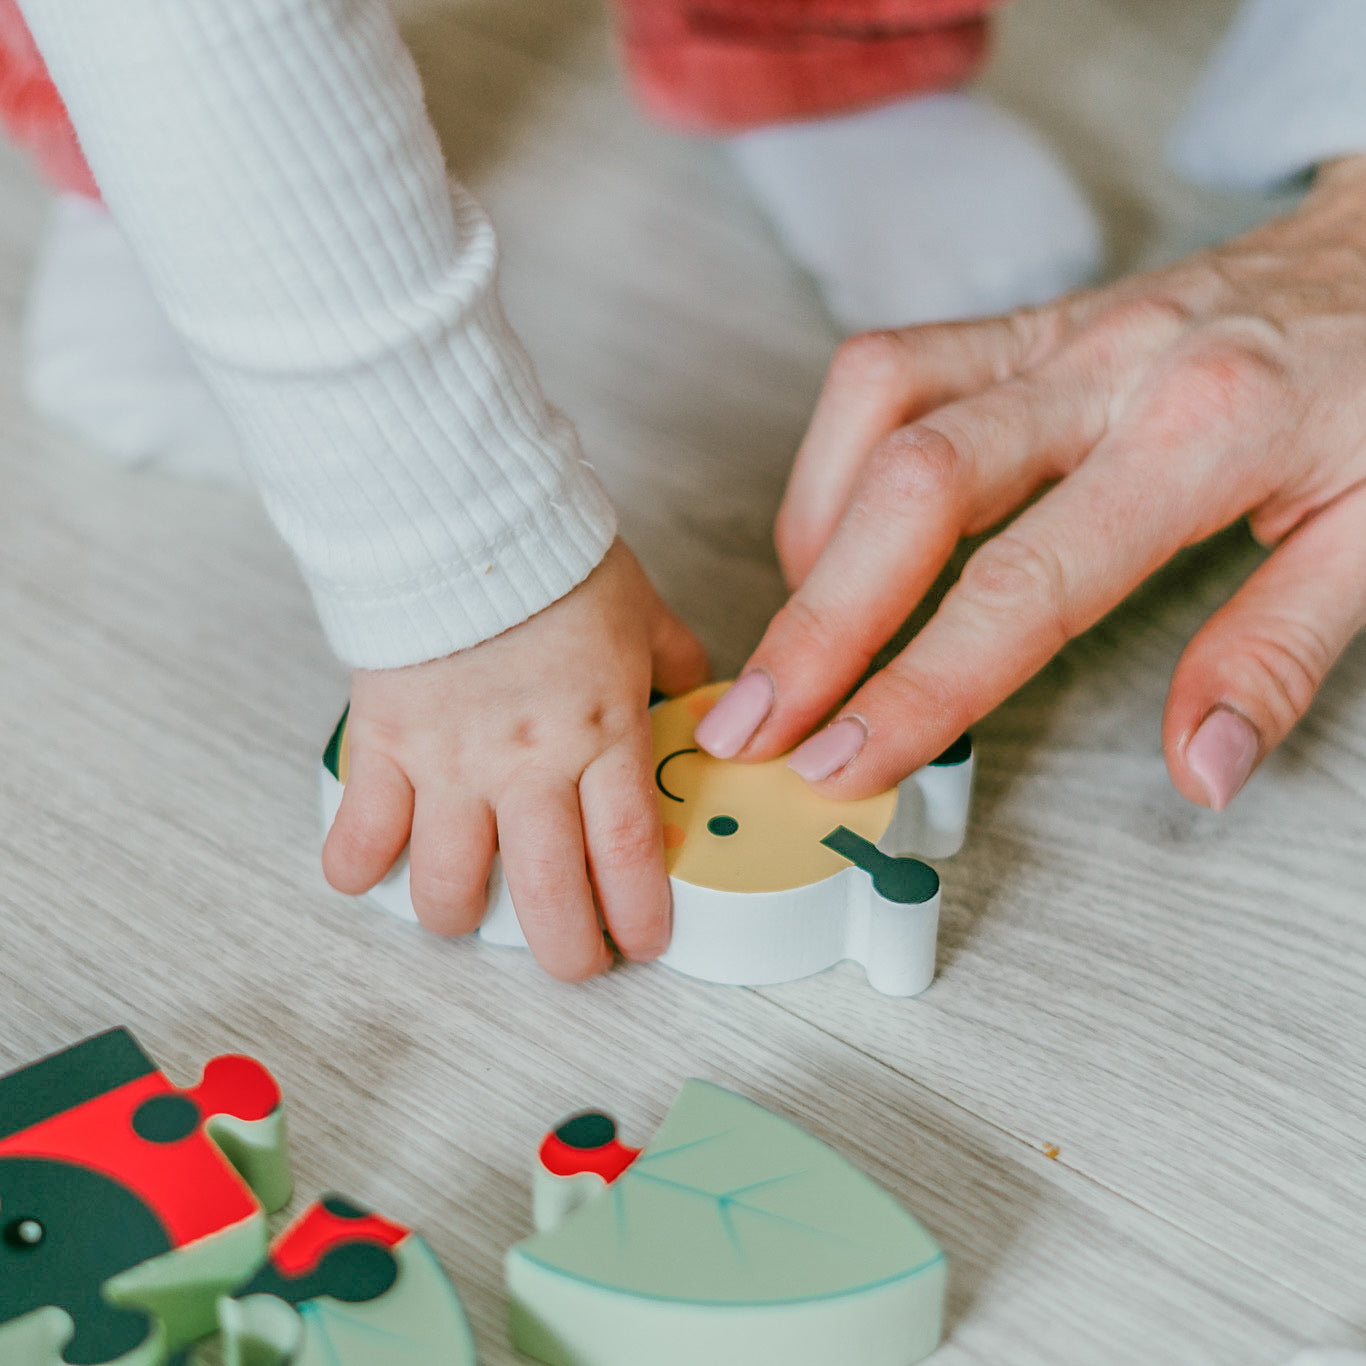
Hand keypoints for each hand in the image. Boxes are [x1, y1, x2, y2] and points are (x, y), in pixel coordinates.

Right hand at [322, 540, 707, 980]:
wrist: (460, 511)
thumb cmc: (553, 559)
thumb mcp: (640, 613)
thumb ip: (672, 667)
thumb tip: (699, 700)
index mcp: (603, 735)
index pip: (630, 856)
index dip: (639, 918)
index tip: (642, 943)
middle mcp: (529, 764)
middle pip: (549, 897)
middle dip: (566, 952)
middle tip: (573, 959)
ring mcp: (451, 762)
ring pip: (450, 886)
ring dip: (463, 920)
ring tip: (474, 915)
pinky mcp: (384, 743)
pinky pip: (363, 833)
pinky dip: (358, 869)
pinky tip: (369, 875)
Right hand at [695, 155, 1365, 810]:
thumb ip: (1278, 652)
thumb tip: (1197, 767)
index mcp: (1205, 437)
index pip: (1023, 584)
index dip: (918, 685)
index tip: (841, 762)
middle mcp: (1107, 371)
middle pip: (912, 487)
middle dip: (816, 620)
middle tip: (753, 724)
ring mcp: (1054, 337)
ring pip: (881, 405)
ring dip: (813, 533)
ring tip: (795, 638)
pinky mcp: (1024, 325)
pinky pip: (891, 368)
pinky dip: (837, 461)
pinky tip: (840, 536)